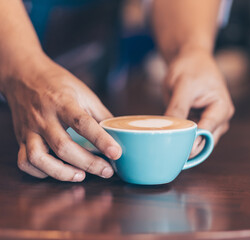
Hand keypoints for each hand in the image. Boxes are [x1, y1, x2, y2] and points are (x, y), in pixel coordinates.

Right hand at [4, 55, 121, 180]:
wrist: (24, 75)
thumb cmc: (59, 84)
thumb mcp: (84, 93)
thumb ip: (100, 115)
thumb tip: (120, 135)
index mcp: (63, 102)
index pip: (83, 123)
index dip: (101, 140)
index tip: (116, 153)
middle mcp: (44, 117)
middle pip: (63, 146)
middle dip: (88, 163)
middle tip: (106, 170)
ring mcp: (30, 129)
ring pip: (39, 158)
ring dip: (61, 172)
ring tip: (81, 176)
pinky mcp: (21, 138)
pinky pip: (25, 161)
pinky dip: (40, 172)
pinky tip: (57, 171)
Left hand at [164, 48, 233, 155]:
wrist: (192, 60)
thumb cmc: (191, 68)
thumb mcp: (182, 85)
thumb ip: (178, 108)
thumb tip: (172, 131)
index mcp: (222, 108)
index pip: (207, 132)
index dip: (191, 143)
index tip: (174, 149)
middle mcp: (221, 119)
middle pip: (206, 143)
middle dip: (188, 147)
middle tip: (167, 149)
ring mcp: (213, 124)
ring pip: (199, 143)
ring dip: (184, 143)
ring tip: (167, 141)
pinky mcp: (202, 124)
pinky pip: (193, 137)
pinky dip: (183, 137)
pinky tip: (171, 135)